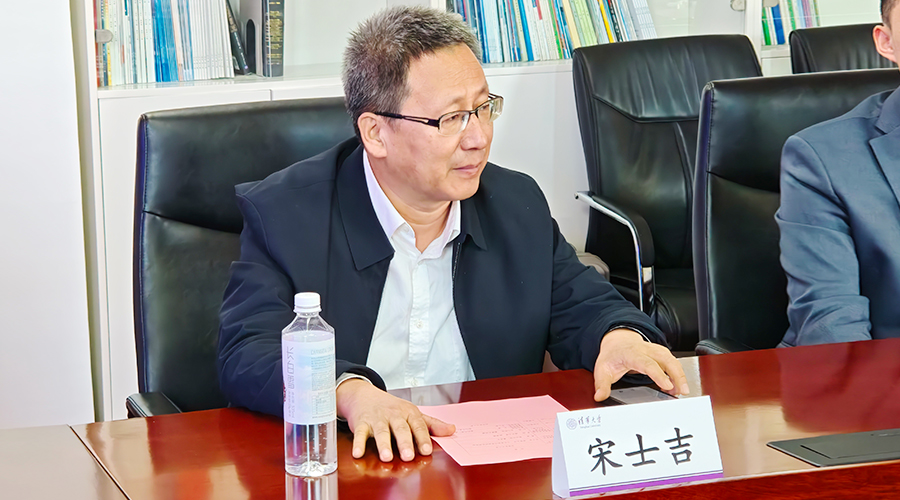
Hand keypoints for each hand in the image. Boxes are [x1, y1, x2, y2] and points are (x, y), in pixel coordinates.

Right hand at [336, 379, 455, 461]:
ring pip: (381, 432)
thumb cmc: (392, 408)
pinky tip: (358, 453)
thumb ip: (431, 424)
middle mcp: (393, 415)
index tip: (426, 450)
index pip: (418, 425)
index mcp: (408, 413)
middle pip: (400, 429)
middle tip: (408, 456)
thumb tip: (452, 430)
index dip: (422, 438)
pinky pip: (359, 433)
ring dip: (383, 444)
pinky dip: (358, 443)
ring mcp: (377, 419)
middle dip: (404, 442)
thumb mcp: (412, 413)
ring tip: (386, 457)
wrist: (364, 395)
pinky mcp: (361, 423)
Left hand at [592, 329, 689, 400]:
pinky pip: (673, 362)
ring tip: (681, 391)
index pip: (647, 364)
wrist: (617, 342)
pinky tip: (677, 386)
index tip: (667, 386)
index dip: (659, 375)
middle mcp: (646, 350)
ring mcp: (655, 350)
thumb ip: (602, 384)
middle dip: (677, 374)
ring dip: (680, 375)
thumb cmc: (612, 356)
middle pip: (666, 359)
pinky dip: (678, 373)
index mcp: (632, 353)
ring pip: (672, 360)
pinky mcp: (661, 354)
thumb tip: (600, 396)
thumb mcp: (602, 369)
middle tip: (682, 391)